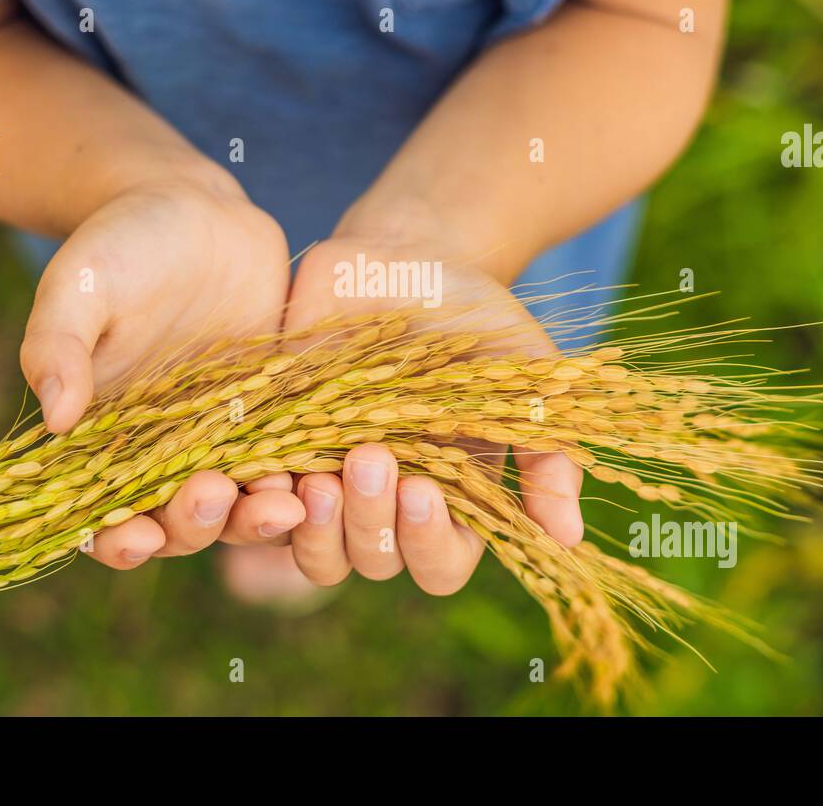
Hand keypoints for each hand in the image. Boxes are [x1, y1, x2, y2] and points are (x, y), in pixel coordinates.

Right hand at [18, 175, 306, 568]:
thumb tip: (53, 418)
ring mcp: (225, 440)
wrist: (195, 209)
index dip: (120, 541)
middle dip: (198, 526)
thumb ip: (58, 345)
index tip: (138, 535)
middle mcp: (164, 456)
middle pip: (182, 525)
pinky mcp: (276, 416)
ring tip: (286, 500)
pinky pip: (294, 460)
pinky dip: (308, 476)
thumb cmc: (118, 244)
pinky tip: (329, 474)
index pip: (106, 518)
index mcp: (102, 441)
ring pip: (244, 505)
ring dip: (261, 516)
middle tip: (215, 495)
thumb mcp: (79, 284)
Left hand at [280, 225, 584, 595]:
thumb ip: (547, 454)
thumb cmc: (478, 318)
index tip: (425, 489)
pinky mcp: (274, 444)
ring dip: (314, 526)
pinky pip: (256, 498)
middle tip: (372, 457)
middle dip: (370, 522)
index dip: (429, 545)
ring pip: (310, 548)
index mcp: (447, 499)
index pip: (438, 565)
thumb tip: (567, 538)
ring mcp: (327, 476)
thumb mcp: (525, 376)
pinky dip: (257, 496)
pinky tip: (262, 468)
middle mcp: (385, 502)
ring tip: (319, 475)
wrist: (407, 257)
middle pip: (372, 562)